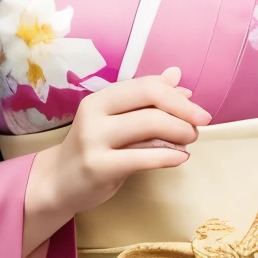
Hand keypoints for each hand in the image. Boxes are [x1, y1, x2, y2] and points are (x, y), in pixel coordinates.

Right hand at [22, 67, 209, 254]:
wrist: (58, 182)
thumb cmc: (93, 148)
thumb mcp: (115, 120)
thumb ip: (144, 99)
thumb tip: (176, 75)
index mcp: (100, 99)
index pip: (145, 86)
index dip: (176, 95)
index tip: (198, 109)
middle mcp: (94, 114)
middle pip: (149, 102)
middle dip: (183, 112)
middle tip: (199, 126)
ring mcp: (94, 140)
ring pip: (148, 127)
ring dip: (179, 133)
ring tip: (189, 142)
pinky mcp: (98, 167)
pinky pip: (142, 158)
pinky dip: (168, 156)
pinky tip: (181, 158)